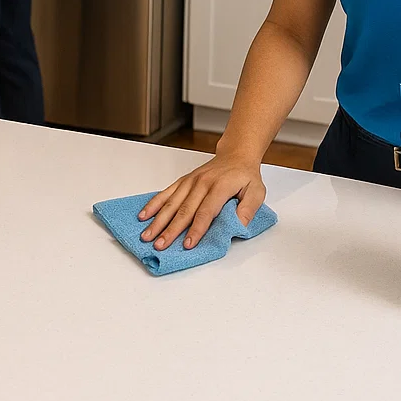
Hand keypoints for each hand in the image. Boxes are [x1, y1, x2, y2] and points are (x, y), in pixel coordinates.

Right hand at [137, 150, 266, 250]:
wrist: (236, 155)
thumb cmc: (245, 176)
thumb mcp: (257, 192)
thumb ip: (248, 209)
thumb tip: (238, 226)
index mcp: (220, 186)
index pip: (206, 211)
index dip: (196, 228)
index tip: (188, 244)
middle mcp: (202, 183)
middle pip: (184, 210)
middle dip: (171, 230)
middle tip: (160, 245)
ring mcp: (190, 181)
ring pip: (171, 203)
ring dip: (158, 220)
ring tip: (147, 235)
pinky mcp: (183, 181)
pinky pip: (166, 193)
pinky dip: (153, 204)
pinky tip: (144, 215)